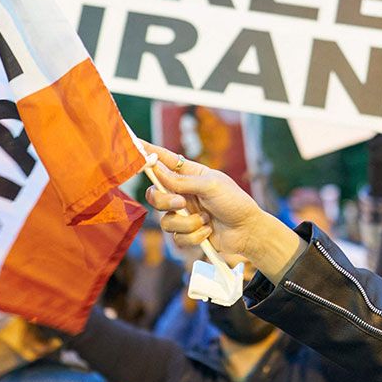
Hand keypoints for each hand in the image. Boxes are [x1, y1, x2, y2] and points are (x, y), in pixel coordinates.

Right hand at [143, 142, 303, 282]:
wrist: (248, 231)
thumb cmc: (234, 202)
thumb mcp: (211, 185)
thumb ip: (182, 181)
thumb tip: (156, 170)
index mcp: (189, 175)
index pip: (163, 161)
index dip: (147, 153)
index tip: (133, 143)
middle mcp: (183, 193)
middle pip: (155, 195)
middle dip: (166, 202)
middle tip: (182, 204)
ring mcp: (184, 214)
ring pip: (164, 221)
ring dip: (187, 223)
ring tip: (206, 220)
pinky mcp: (187, 234)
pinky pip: (176, 238)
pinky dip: (194, 236)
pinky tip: (209, 231)